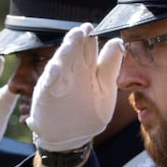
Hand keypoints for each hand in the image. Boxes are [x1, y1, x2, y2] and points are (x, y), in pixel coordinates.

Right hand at [28, 23, 123, 152]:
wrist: (68, 137)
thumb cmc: (88, 113)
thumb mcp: (105, 91)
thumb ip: (110, 67)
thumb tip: (118, 42)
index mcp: (88, 68)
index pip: (91, 47)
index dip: (93, 38)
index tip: (96, 29)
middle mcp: (73, 71)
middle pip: (76, 50)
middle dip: (79, 39)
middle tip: (84, 29)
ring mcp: (60, 82)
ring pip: (62, 62)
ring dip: (66, 52)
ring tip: (72, 43)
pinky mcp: (48, 94)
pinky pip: (49, 83)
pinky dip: (52, 76)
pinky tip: (56, 69)